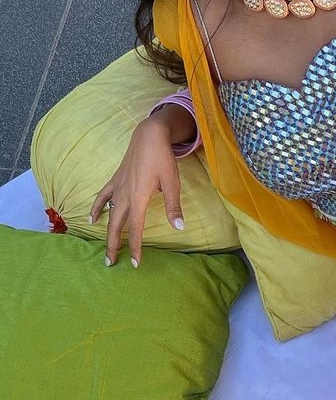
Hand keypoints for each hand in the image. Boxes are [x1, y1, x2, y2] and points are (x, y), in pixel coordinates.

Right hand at [89, 114, 185, 267]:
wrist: (149, 135)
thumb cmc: (162, 159)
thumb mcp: (172, 183)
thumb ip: (173, 207)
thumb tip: (179, 227)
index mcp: (138, 198)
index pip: (136, 229)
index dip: (136, 247)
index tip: (135, 264)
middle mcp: (124, 195)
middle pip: (116, 226)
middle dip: (114, 246)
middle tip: (111, 263)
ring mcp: (117, 187)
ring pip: (108, 215)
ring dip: (106, 232)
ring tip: (105, 248)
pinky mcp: (115, 180)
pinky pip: (102, 197)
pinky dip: (96, 208)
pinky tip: (92, 219)